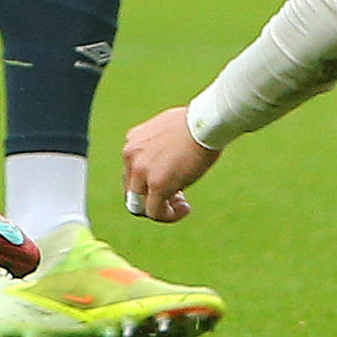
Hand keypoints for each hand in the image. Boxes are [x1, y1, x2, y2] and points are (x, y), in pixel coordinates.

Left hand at [121, 106, 219, 222]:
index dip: (148, 183)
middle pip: (132, 190)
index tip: (170, 182)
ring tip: (182, 205)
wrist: (206, 121)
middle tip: (177, 197)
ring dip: (160, 209)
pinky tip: (185, 209)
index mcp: (133, 141)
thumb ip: (160, 145)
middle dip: (152, 198)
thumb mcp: (169, 129)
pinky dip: (169, 216)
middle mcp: (131, 155)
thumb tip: (167, 159)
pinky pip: (155, 212)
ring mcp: (140, 170)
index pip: (131, 173)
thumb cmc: (198, 121)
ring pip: (139, 205)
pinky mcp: (156, 184)